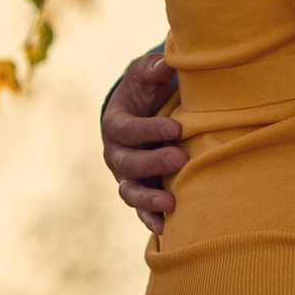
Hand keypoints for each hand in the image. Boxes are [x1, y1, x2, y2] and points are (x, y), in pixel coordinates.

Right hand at [102, 49, 187, 231]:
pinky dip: (150, 220)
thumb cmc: (147, 88)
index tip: (177, 128)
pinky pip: (140, 211)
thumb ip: (153, 68)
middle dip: (153, 163)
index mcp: (115, 123)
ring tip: (171, 204)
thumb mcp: (146, 73)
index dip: (149, 130)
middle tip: (179, 157)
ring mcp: (126, 176)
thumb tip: (165, 65)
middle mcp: (116, 153)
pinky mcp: (141, 192)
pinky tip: (166, 229)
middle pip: (128, 164)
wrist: (144, 110)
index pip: (127, 129)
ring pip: (130, 192)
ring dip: (148, 200)